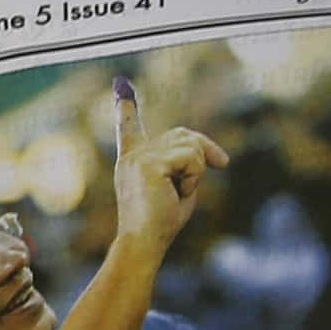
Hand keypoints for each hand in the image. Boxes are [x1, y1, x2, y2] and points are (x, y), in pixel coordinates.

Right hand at [106, 82, 226, 254]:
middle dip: (204, 152)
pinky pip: (190, 158)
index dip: (127, 107)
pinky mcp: (148, 163)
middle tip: (209, 172)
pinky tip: (177, 193)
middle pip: (182, 134)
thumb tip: (202, 148)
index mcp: (134, 161)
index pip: (131, 127)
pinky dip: (193, 178)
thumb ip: (187, 164)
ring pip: (190, 145)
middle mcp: (132, 155)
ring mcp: (138, 157)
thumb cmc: (162, 226)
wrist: (144, 245)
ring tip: (179, 193)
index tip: (121, 84)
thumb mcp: (180, 188)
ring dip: (196, 172)